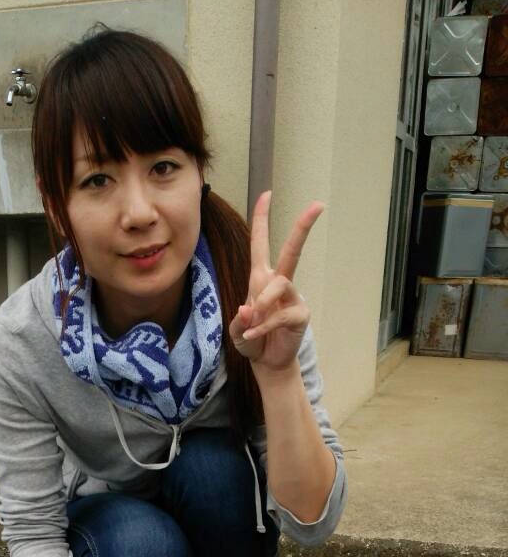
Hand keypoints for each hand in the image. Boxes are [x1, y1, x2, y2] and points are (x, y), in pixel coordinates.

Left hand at [229, 190, 323, 374]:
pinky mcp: (300, 315)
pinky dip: (264, 326)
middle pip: (292, 250)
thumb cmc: (251, 340)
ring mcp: (292, 297)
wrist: (266, 362)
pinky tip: (254, 336)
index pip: (261, 243)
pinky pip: (281, 314)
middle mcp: (278, 282)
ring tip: (252, 324)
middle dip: (303, 227)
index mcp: (261, 278)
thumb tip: (248, 308)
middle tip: (318, 204)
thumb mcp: (237, 331)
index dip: (262, 219)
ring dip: (263, 303)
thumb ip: (238, 320)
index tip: (267, 194)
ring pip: (280, 285)